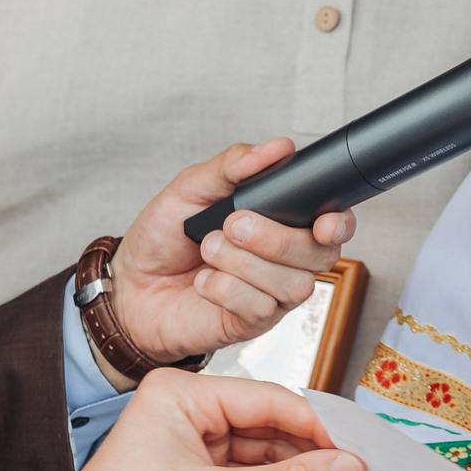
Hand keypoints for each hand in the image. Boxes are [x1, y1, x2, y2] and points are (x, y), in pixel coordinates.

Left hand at [103, 138, 357, 380]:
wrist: (130, 286)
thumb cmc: (164, 237)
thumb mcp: (192, 187)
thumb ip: (234, 165)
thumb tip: (277, 148)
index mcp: (282, 221)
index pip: (335, 223)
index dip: (339, 223)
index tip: (323, 222)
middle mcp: (286, 260)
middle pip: (320, 254)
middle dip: (276, 238)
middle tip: (232, 224)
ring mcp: (273, 294)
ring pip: (294, 284)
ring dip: (245, 263)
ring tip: (208, 249)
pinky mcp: (252, 323)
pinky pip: (261, 307)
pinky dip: (227, 289)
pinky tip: (204, 281)